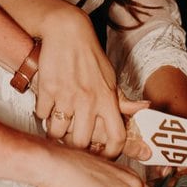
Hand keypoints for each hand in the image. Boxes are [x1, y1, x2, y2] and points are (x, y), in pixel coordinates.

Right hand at [34, 9, 126, 156]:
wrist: (67, 32)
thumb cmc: (90, 55)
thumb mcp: (111, 77)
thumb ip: (123, 100)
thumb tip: (143, 109)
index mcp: (107, 99)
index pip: (116, 136)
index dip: (111, 153)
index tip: (103, 155)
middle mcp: (88, 100)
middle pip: (82, 142)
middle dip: (75, 147)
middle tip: (72, 141)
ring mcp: (67, 96)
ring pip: (58, 133)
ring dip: (55, 133)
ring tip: (57, 127)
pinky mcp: (48, 90)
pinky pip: (42, 115)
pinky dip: (43, 116)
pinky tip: (47, 109)